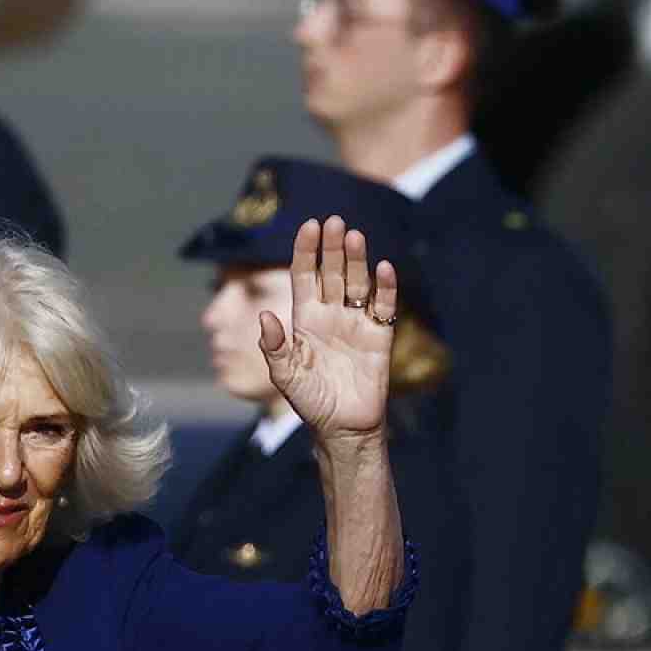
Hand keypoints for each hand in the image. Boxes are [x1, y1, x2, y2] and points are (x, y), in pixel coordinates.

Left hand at [260, 215, 396, 443]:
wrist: (343, 428)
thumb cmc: (310, 402)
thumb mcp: (285, 376)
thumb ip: (274, 347)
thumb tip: (264, 315)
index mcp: (305, 319)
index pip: (305, 275)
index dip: (306, 251)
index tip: (308, 225)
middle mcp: (331, 315)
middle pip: (332, 272)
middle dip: (332, 247)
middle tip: (335, 221)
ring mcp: (357, 323)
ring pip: (357, 283)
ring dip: (357, 260)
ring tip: (355, 237)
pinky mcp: (380, 336)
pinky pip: (383, 306)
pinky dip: (386, 287)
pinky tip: (384, 269)